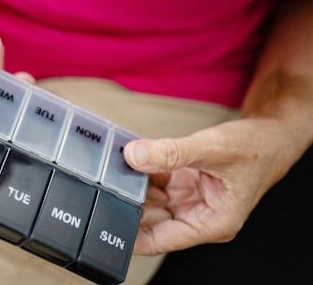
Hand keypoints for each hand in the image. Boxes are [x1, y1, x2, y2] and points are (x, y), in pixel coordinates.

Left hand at [124, 117, 301, 254]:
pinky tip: (129, 161)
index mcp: (211, 224)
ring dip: (133, 187)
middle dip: (129, 204)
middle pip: (152, 221)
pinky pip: (154, 184)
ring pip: (150, 202)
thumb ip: (171, 152)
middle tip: (105, 186)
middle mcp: (198, 217)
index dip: (133, 236)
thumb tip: (134, 155)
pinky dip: (142, 173)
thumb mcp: (211, 149)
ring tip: (114, 171)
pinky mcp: (183, 186)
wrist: (270, 135)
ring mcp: (189, 202)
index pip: (163, 240)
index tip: (107, 226)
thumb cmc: (256, 149)